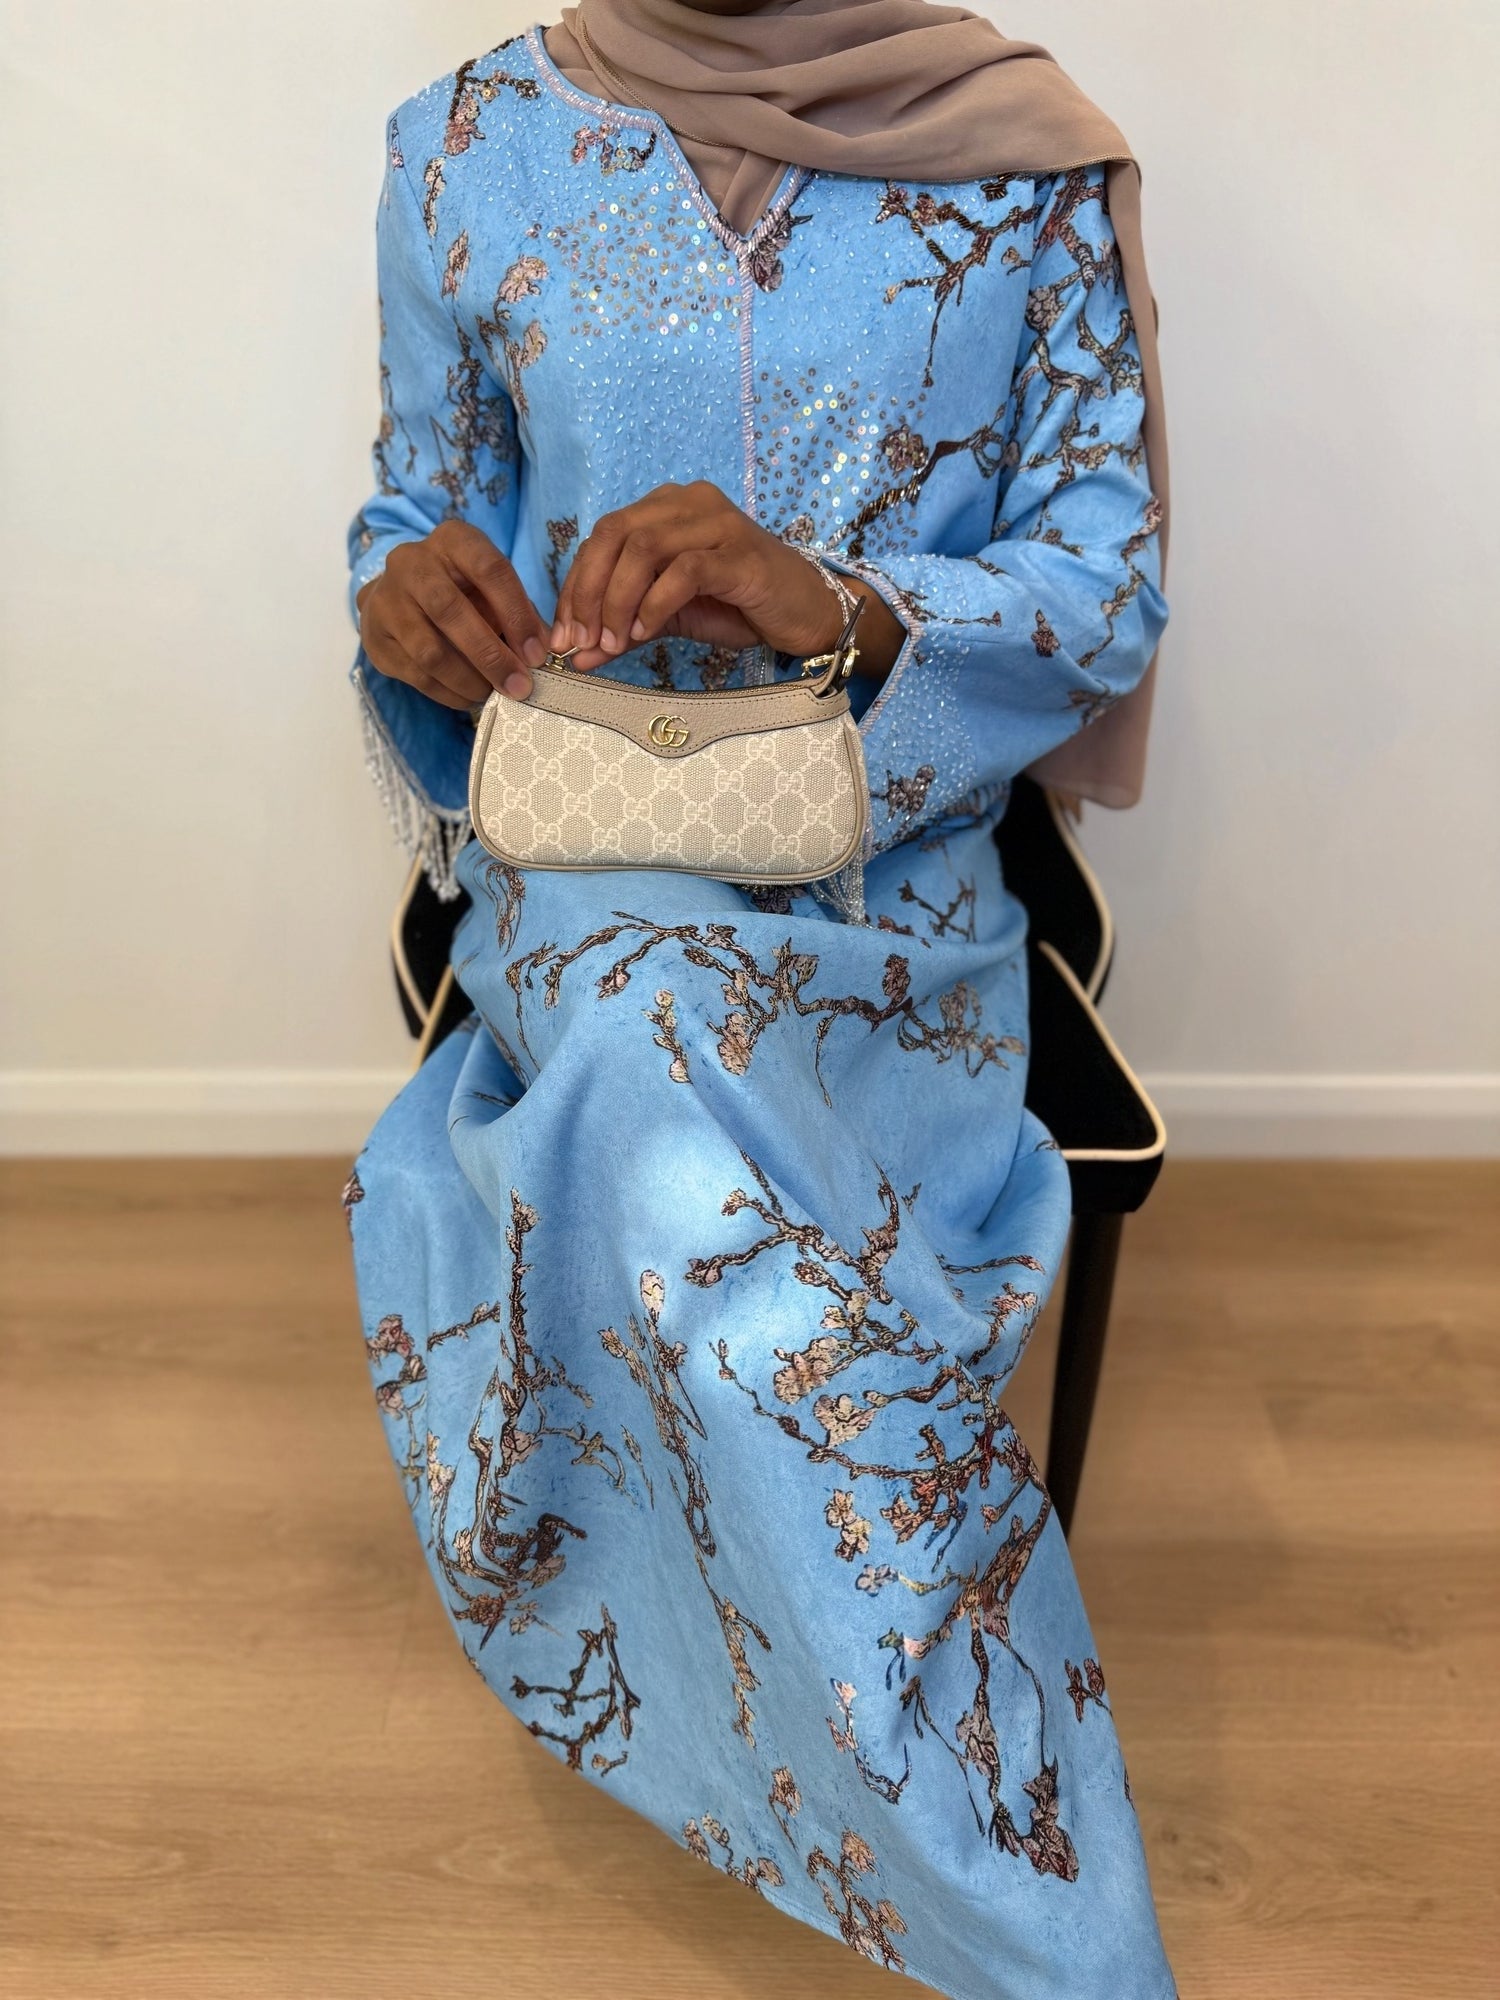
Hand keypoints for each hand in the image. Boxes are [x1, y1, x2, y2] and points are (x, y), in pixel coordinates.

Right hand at [356, 521, 548, 709]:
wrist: (400, 594)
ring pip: (429, 650)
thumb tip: (543, 653)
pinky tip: (468, 696)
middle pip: (451, 611)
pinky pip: (415, 673)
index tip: (536, 654)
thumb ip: (519, 614)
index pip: (489, 570)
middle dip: (491, 655)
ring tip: (492, 694)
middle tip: (519, 686)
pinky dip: (448, 692)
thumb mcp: (492, 588)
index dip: (516, 614)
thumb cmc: (462, 589)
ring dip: (468, 680)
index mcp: (452, 540)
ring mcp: (386, 599)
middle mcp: (412, 562)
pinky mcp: (374, 636)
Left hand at [549, 481, 904, 678]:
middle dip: (587, 592)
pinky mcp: (740, 554)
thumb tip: (577, 656)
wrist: (808, 614)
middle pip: (614, 534)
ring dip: (617, 600)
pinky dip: (655, 604)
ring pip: (644, 548)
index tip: (564, 636)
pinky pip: (684, 571)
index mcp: (666, 508)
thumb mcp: (669, 617)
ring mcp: (717, 523)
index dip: (575, 585)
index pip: (603, 537)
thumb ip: (623, 628)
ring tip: (612, 643)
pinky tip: (645, 632)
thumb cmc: (739, 607)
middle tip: (579, 642)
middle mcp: (689, 503)